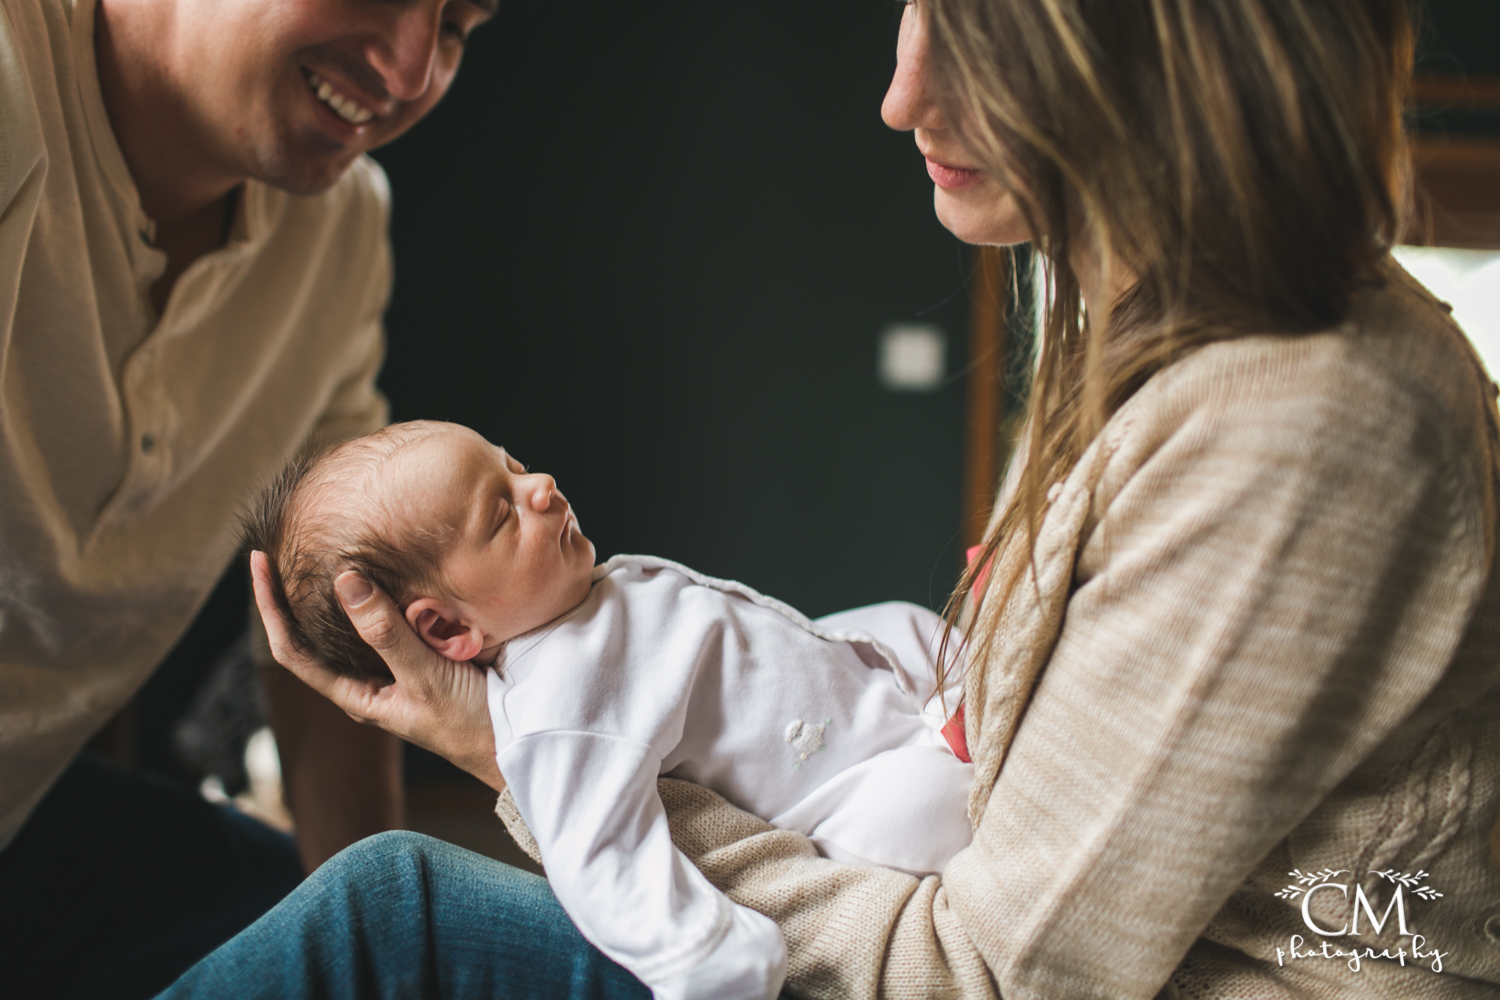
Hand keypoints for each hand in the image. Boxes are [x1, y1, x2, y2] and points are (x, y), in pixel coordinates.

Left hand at [250, 551, 504, 791]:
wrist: (516, 740)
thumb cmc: (467, 724)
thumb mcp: (424, 677)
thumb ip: (386, 633)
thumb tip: (346, 581)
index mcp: (355, 694)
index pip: (292, 650)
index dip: (270, 608)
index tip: (260, 562)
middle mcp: (369, 678)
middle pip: (316, 632)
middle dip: (296, 590)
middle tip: (287, 543)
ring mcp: (397, 664)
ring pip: (357, 620)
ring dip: (343, 586)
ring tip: (329, 543)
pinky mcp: (426, 649)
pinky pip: (396, 614)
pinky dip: (386, 588)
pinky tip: (387, 563)